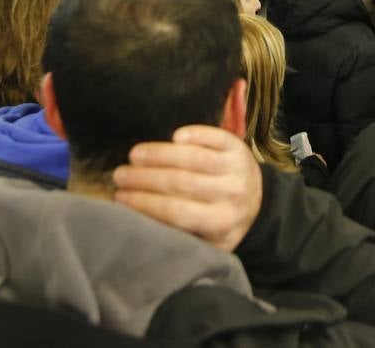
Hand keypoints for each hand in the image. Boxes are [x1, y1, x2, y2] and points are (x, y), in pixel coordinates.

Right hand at [112, 125, 261, 252]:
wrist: (256, 201)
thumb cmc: (216, 222)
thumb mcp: (202, 240)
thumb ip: (175, 236)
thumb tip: (132, 224)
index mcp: (219, 224)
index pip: (175, 212)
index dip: (144, 203)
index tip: (119, 198)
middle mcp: (232, 196)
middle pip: (181, 183)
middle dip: (144, 178)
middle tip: (119, 175)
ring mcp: (238, 169)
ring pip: (193, 158)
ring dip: (159, 154)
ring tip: (133, 155)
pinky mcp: (239, 147)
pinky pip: (215, 137)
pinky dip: (195, 134)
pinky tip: (174, 136)